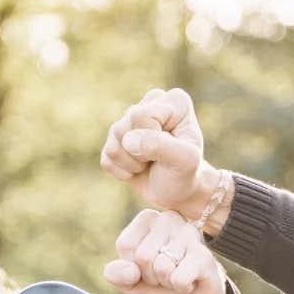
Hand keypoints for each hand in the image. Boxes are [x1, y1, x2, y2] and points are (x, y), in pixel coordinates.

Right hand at [101, 88, 214, 218]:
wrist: (178, 192)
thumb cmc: (186, 173)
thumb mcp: (185, 161)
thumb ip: (160, 145)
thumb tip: (127, 140)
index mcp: (174, 100)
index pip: (141, 116)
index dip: (152, 140)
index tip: (171, 150)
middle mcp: (151, 103)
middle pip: (123, 128)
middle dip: (139, 153)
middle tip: (159, 159)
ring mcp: (130, 120)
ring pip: (113, 143)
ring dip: (132, 164)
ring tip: (150, 164)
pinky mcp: (115, 139)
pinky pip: (106, 158)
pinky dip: (122, 172)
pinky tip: (138, 169)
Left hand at [103, 209, 226, 293]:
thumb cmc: (159, 283)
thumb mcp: (130, 281)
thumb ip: (117, 274)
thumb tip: (130, 272)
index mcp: (147, 219)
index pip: (126, 245)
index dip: (132, 266)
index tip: (146, 267)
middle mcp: (169, 219)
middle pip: (143, 256)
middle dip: (151, 276)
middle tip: (164, 274)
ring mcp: (189, 234)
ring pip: (162, 267)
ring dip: (167, 282)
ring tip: (177, 275)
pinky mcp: (204, 254)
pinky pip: (179, 278)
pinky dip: (181, 287)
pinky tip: (190, 281)